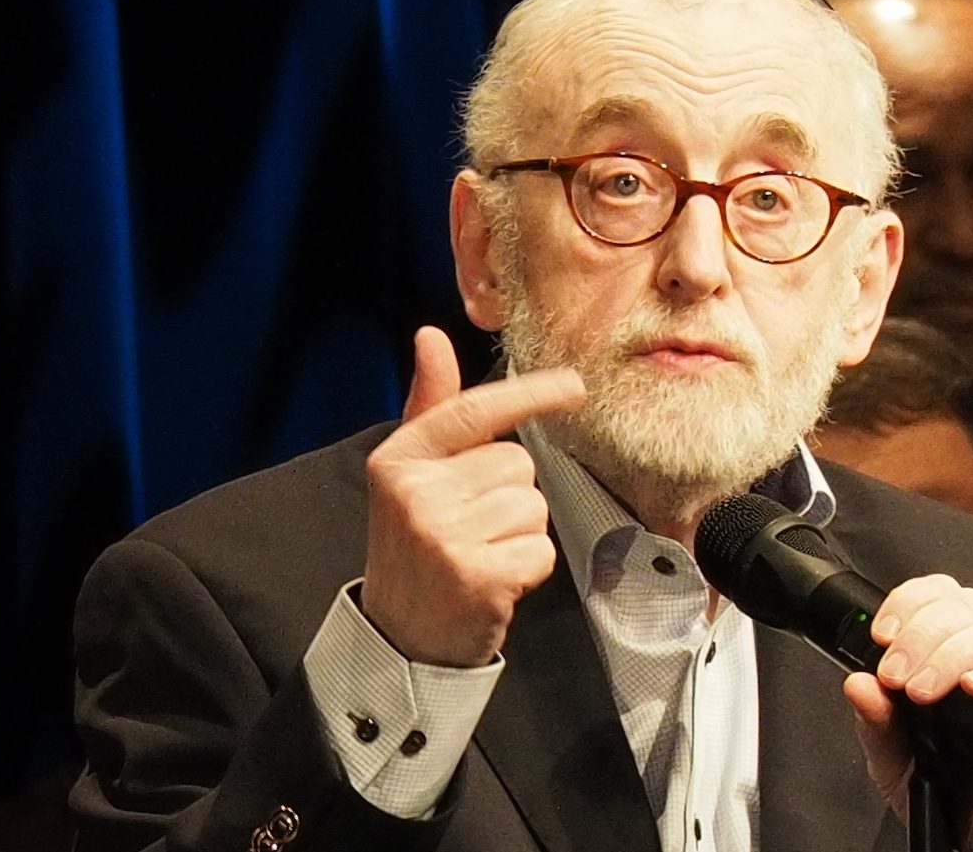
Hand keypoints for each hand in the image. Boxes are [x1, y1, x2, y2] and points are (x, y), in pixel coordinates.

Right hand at [360, 326, 585, 666]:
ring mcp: (444, 536)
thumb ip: (432, 406)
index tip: (574, 386)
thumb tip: (430, 335)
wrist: (400, 637)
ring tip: (481, 554)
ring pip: (533, 505)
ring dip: (520, 532)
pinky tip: (494, 582)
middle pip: (517, 463)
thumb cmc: (416, 545)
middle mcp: (416, 493)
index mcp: (399, 459)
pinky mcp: (476, 576)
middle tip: (472, 528)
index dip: (529, 394)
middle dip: (509, 493)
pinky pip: (541, 549)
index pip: (474, 412)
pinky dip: (528, 568)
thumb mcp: (412, 473)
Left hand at [842, 574, 972, 850]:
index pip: (940, 596)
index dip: (911, 601)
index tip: (881, 633)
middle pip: (969, 606)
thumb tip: (857, 683)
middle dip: (924, 632)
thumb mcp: (895, 761)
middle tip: (898, 676)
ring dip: (955, 652)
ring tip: (924, 693)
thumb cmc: (950, 796)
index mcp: (951, 655)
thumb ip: (875, 724)